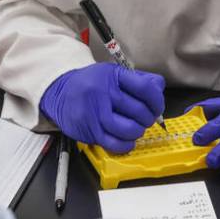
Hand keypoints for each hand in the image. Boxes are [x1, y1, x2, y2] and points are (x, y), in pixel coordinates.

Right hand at [39, 63, 164, 152]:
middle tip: (145, 119)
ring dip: (138, 132)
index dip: (157, 101)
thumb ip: (138, 79)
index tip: (157, 107)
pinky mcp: (90, 130)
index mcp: (113, 75)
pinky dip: (126, 145)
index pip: (145, 88)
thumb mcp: (113, 73)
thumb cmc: (91, 84)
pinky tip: (127, 140)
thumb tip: (159, 90)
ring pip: (128, 129)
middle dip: (148, 118)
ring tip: (135, 128)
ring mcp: (95, 113)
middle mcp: (103, 93)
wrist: (60, 93)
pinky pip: (115, 143)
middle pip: (139, 111)